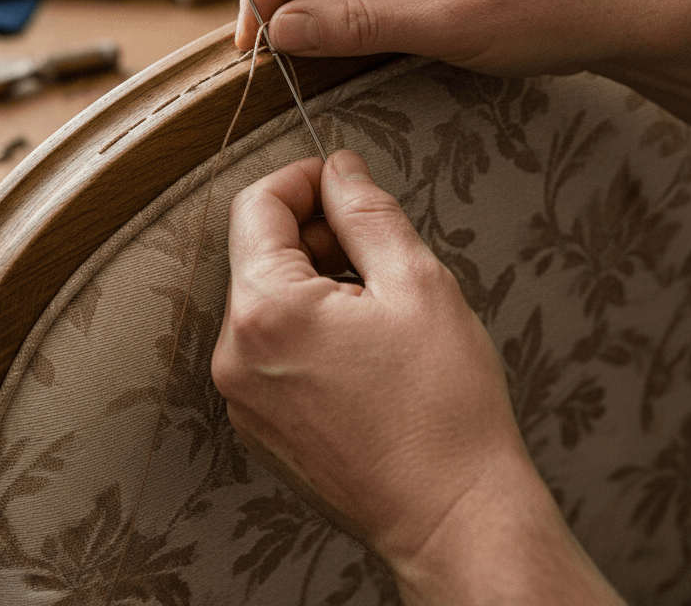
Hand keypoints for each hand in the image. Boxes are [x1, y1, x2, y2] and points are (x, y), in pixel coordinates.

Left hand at [213, 149, 625, 604]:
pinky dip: (306, 327)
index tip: (341, 180)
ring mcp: (242, 395)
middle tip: (376, 249)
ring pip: (266, 299)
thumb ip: (366, 211)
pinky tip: (362, 350)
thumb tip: (339, 169)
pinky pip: (269, 346)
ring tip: (378, 308)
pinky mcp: (258, 423)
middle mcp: (236, 354)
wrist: (454, 519)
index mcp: (266, 310)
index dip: (303, 178)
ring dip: (314, 280)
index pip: (257, 205)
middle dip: (313, 233)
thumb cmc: (445, 411)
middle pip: (258, 253)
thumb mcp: (417, 282)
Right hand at [236, 0, 690, 87]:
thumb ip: (353, 23)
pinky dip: (347, 2)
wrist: (620, 11)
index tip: (250, 38)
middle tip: (269, 51)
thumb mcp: (444, 24)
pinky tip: (339, 34)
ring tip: (301, 50)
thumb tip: (279, 30)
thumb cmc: (549, 7)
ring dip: (315, 0)